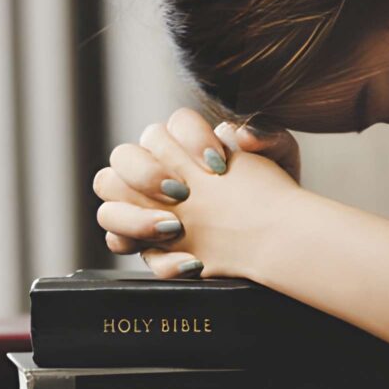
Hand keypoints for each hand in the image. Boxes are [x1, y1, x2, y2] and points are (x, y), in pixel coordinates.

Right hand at [93, 108, 302, 277]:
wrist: (281, 234)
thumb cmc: (272, 191)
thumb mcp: (280, 158)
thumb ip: (268, 136)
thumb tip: (241, 135)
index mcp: (181, 145)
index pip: (167, 126)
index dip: (187, 139)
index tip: (219, 164)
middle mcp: (155, 173)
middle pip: (122, 157)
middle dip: (145, 172)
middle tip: (180, 193)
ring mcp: (144, 210)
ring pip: (108, 202)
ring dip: (133, 216)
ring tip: (175, 228)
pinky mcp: (147, 245)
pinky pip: (120, 244)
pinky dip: (149, 253)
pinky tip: (188, 262)